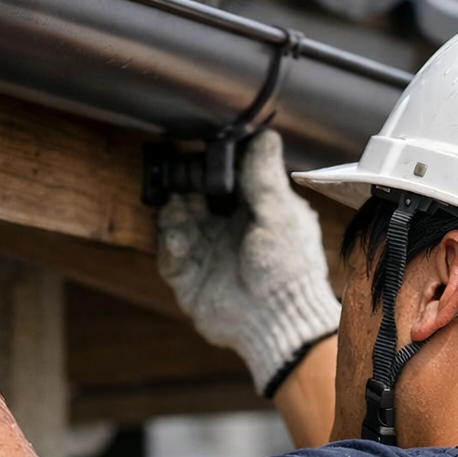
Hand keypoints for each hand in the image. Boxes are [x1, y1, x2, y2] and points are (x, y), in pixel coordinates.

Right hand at [157, 129, 340, 395]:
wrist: (278, 321)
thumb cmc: (289, 267)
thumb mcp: (279, 214)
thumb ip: (264, 176)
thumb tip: (265, 135)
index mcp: (251, 210)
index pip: (222, 178)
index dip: (208, 165)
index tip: (200, 154)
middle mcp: (226, 228)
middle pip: (192, 195)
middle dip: (183, 186)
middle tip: (181, 180)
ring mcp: (206, 253)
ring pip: (175, 220)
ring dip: (174, 213)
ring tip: (181, 212)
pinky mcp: (189, 278)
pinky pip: (168, 254)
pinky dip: (170, 243)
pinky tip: (180, 241)